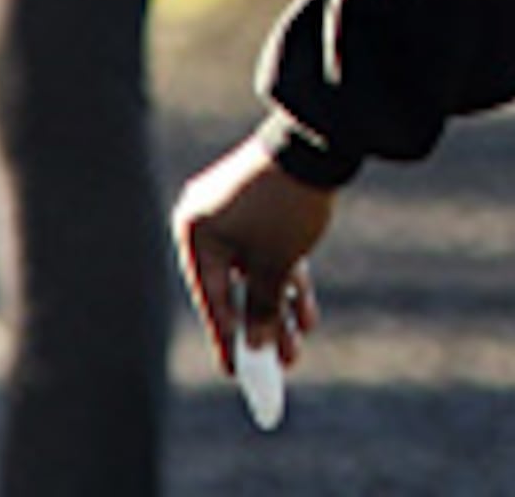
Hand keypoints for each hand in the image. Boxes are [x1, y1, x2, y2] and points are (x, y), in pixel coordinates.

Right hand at [172, 140, 335, 376]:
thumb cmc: (285, 205)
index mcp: (195, 230)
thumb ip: (262, 309)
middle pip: (234, 286)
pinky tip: (307, 315)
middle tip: (278, 365)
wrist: (319, 140)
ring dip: (277, 309)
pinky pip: (270, 251)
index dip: (226, 338)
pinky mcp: (264, 205)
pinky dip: (286, 279)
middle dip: (260, 327)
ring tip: (298, 349)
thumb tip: (257, 349)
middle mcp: (209, 219)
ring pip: (256, 271)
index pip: (210, 296)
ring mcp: (237, 211)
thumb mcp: (274, 265)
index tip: (236, 373)